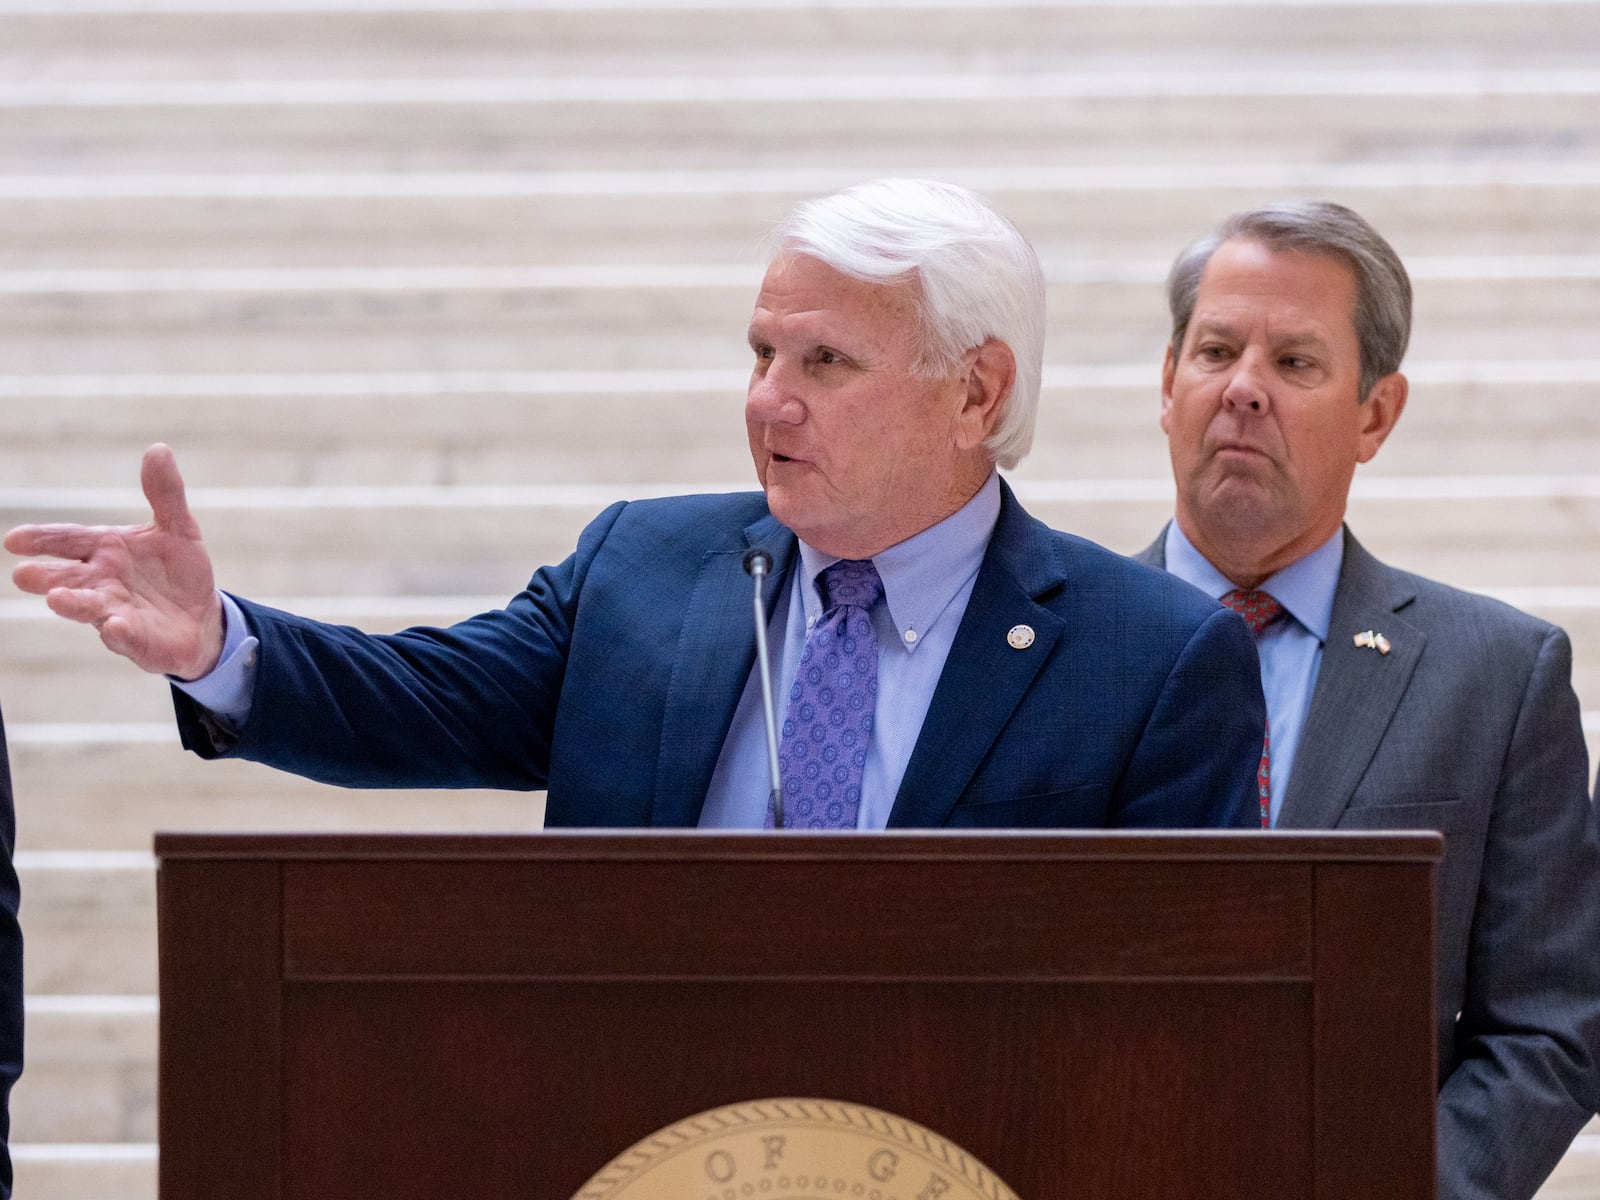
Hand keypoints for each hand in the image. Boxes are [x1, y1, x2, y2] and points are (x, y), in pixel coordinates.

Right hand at [6, 443, 224, 679]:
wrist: (202, 618)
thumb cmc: (178, 573)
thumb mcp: (178, 528)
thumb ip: (165, 493)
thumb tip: (158, 448)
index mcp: (105, 551)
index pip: (69, 540)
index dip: (43, 539)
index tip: (15, 539)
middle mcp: (101, 582)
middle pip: (68, 577)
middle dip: (46, 577)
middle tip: (23, 574)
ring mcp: (116, 612)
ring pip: (89, 608)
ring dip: (73, 604)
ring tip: (57, 599)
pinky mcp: (137, 640)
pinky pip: (126, 636)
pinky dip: (119, 632)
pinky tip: (115, 626)